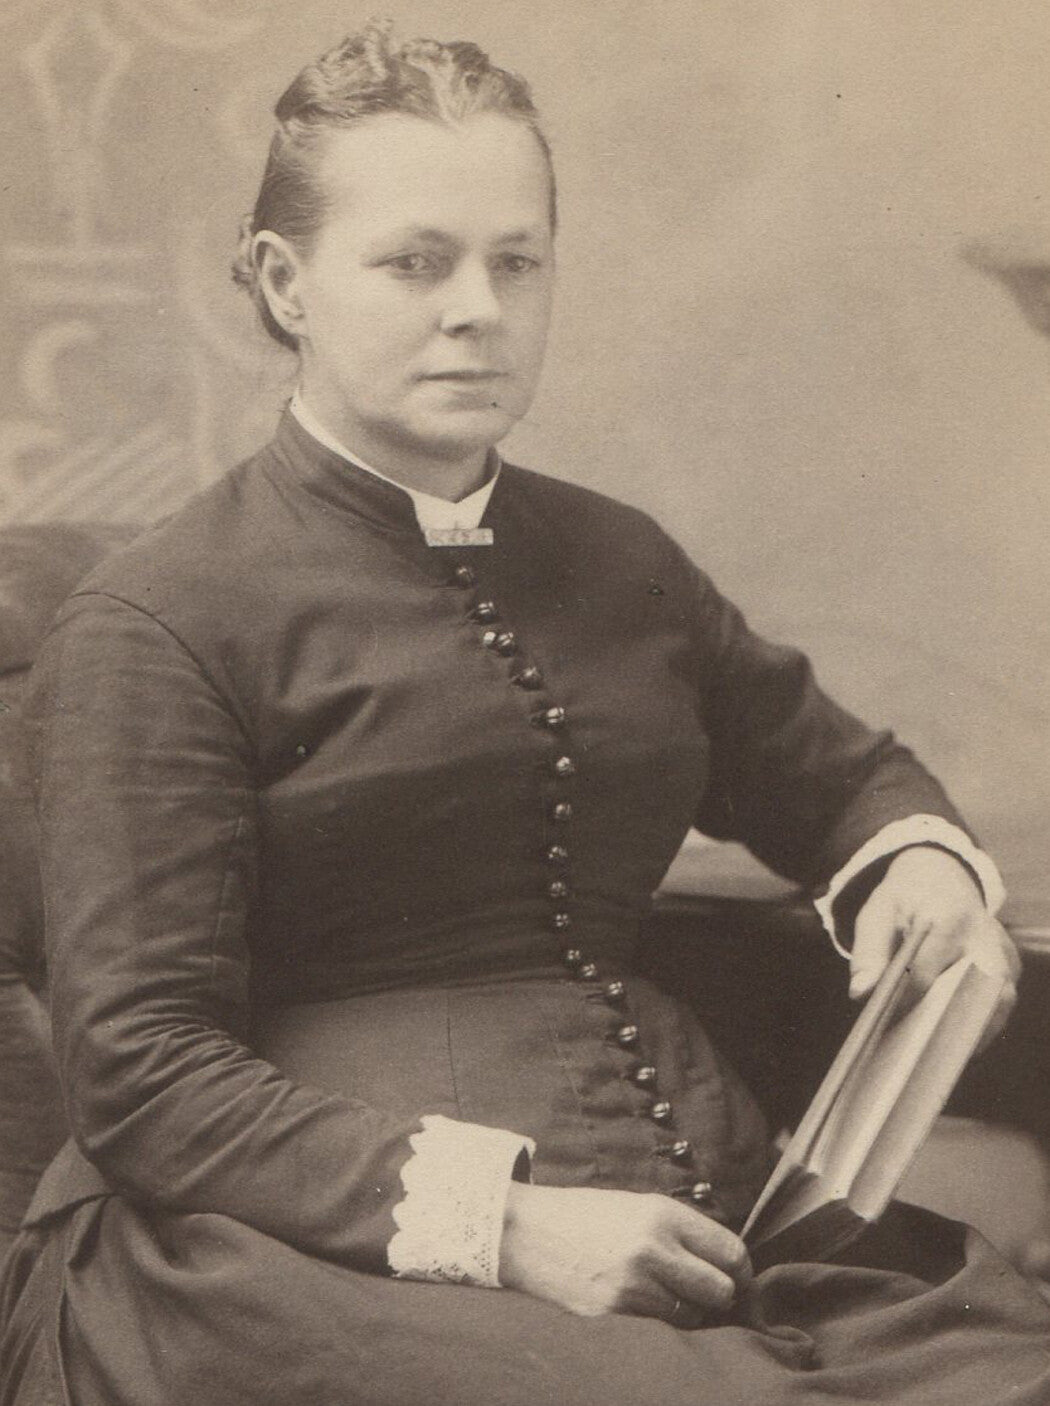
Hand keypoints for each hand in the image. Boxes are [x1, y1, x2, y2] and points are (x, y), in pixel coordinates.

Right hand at [498, 1182, 750, 1323]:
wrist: (528, 1232)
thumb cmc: (587, 1217)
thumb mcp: (639, 1207)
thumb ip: (683, 1232)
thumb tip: (727, 1267)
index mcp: (663, 1215)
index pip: (731, 1251)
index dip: (742, 1271)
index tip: (739, 1280)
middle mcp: (654, 1248)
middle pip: (722, 1289)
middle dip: (721, 1296)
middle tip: (709, 1296)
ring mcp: (634, 1285)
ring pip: (694, 1316)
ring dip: (691, 1313)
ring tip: (669, 1297)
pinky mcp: (615, 1314)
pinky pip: (662, 1329)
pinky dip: (662, 1324)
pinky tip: (644, 1306)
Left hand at [849, 847, 1019, 1045]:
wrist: (940, 877)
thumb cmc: (905, 898)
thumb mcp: (878, 912)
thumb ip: (868, 951)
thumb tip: (861, 992)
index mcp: (949, 917)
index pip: (927, 973)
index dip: (906, 1002)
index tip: (888, 1026)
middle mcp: (985, 935)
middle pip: (976, 993)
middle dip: (948, 1024)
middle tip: (917, 1049)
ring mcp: (1004, 951)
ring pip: (997, 1003)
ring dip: (967, 1029)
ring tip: (932, 1049)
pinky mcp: (1011, 966)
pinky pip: (1000, 1004)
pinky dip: (978, 1022)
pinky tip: (949, 1034)